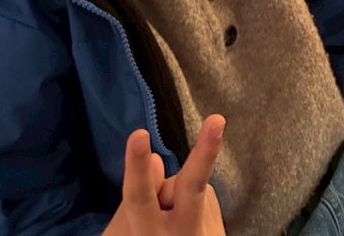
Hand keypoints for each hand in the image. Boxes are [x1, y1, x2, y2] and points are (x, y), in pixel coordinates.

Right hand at [104, 115, 226, 235]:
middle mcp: (182, 233)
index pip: (139, 198)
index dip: (136, 169)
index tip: (140, 135)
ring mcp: (207, 233)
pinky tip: (180, 224)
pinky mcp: (219, 232)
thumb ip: (138, 199)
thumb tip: (154, 161)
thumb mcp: (124, 233)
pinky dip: (186, 206)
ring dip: (176, 193)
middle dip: (204, 154)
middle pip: (192, 188)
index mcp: (147, 234)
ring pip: (190, 188)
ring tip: (164, 220)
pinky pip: (200, 202)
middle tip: (218, 120)